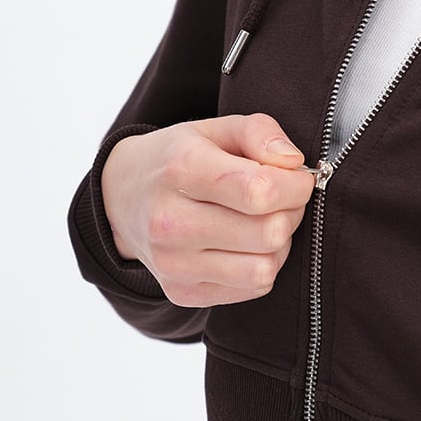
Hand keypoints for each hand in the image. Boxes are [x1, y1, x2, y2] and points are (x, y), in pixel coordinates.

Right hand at [99, 112, 314, 306]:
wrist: (122, 198)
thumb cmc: (178, 158)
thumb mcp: (215, 128)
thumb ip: (260, 132)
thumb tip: (293, 163)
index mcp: (181, 170)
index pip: (259, 191)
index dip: (295, 186)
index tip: (298, 178)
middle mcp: (170, 222)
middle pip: (268, 232)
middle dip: (292, 213)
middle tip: (284, 199)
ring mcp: (173, 264)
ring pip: (264, 268)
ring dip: (280, 244)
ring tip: (265, 221)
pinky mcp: (182, 292)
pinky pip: (252, 288)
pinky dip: (262, 265)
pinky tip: (247, 245)